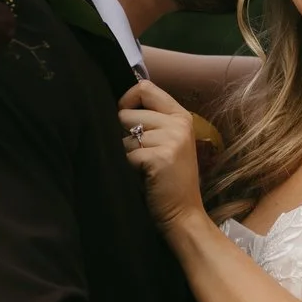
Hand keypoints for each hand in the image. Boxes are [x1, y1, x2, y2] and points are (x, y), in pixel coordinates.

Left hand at [118, 79, 205, 233]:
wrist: (184, 214)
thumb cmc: (170, 180)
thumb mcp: (169, 142)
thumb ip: (152, 121)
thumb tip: (117, 107)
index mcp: (181, 116)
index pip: (145, 87)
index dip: (126, 100)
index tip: (124, 119)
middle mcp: (179, 124)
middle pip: (127, 113)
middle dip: (124, 136)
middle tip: (142, 156)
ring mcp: (172, 140)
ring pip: (124, 136)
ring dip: (127, 154)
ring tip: (144, 168)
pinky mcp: (160, 157)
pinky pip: (127, 154)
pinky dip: (129, 168)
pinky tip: (144, 177)